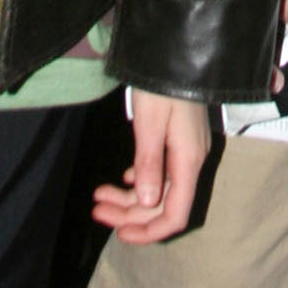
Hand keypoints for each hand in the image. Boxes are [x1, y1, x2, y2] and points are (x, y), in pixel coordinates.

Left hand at [92, 93, 211, 244]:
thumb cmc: (161, 84)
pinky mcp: (178, 141)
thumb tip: (146, 201)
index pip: (176, 214)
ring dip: (128, 197)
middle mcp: (190, 161)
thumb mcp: (150, 122)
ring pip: (158, 189)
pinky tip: (121, 178)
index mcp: (188, 161)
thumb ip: (149, 163)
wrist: (175, 52)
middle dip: (129, 214)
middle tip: (96, 209)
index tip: (120, 235)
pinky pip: (159, 172)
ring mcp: (185, 151)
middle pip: (162, 205)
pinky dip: (137, 180)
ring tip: (98, 195)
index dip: (150, 232)